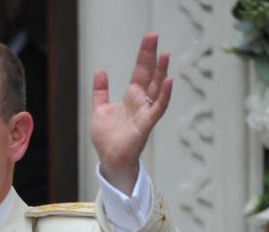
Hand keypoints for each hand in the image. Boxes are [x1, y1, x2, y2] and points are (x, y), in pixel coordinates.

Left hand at [90, 32, 171, 194]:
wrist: (109, 158)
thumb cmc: (107, 137)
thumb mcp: (100, 109)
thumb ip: (101, 91)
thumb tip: (100, 70)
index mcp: (131, 96)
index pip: (140, 71)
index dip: (144, 55)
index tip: (150, 37)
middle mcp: (141, 101)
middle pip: (149, 74)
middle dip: (152, 56)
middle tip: (154, 36)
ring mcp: (145, 112)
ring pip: (156, 88)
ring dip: (161, 71)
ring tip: (165, 54)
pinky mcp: (146, 124)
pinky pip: (157, 108)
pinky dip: (163, 95)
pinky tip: (168, 81)